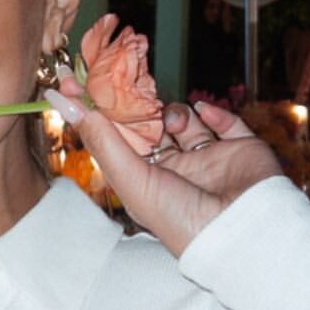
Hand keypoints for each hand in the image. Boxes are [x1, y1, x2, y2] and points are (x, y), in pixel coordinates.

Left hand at [51, 83, 280, 257]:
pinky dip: (216, 112)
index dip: (101, 112)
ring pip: (186, 121)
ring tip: (172, 120)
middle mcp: (176, 170)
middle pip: (152, 126)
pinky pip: (227, 122)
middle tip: (129, 79)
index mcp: (147, 181)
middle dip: (140, 104)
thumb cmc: (180, 218)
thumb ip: (103, 140)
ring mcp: (209, 159)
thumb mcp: (132, 179)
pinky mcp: (240, 149)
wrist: (242, 230)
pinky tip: (203, 112)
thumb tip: (66, 103)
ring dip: (176, 113)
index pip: (120, 139)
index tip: (82, 81)